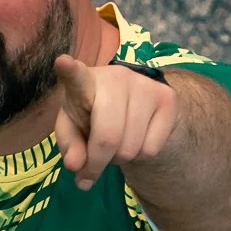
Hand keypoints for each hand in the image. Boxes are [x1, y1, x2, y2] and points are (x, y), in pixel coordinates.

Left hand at [52, 55, 178, 191]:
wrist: (137, 109)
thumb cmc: (94, 117)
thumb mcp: (74, 131)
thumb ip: (69, 146)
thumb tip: (75, 164)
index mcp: (85, 82)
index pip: (76, 78)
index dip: (69, 71)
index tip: (62, 62)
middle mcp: (116, 77)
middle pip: (108, 137)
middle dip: (98, 163)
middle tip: (92, 169)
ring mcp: (145, 85)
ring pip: (130, 148)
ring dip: (120, 159)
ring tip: (116, 144)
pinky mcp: (168, 99)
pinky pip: (151, 149)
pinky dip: (140, 156)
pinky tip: (137, 138)